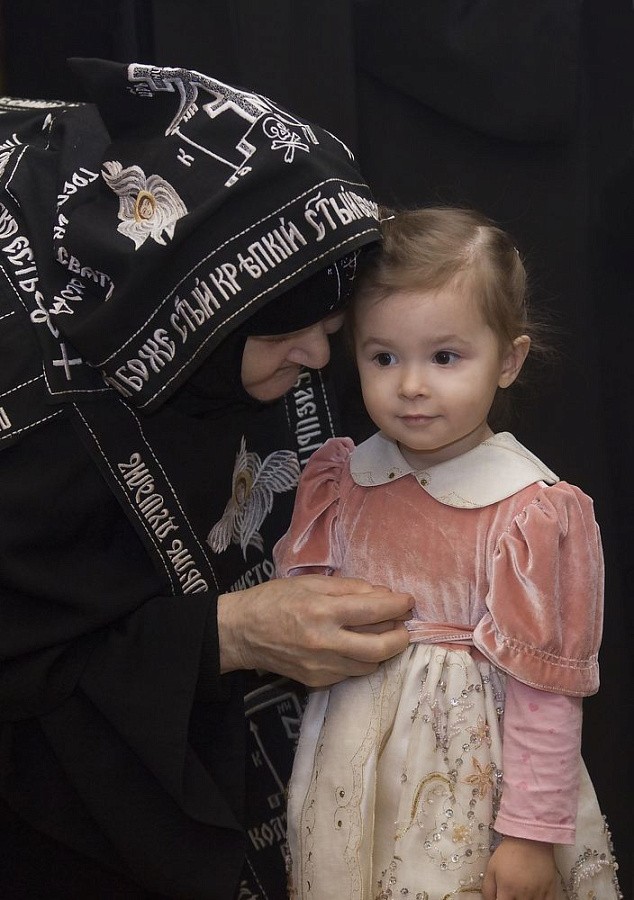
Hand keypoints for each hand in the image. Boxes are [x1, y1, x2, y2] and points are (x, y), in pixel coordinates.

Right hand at [217, 575, 412, 685]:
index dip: (397, 606)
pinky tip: (356, 647)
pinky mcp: (317, 682)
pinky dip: (361, 660)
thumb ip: (348, 588)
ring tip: (382, 634)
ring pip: (370, 665)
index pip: (373, 610)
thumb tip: (382, 595)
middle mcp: (325, 642)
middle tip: (404, 625)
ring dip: (383, 650)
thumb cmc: (274, 600)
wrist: (242, 633)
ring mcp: (321, 667)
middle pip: (380, 647)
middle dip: (401, 637)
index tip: (408, 601)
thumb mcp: (310, 582)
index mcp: (322, 611)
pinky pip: (351, 673)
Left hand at [482, 837, 557, 899]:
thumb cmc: (510, 851)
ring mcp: (538, 894)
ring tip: (521, 895)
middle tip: (510, 896)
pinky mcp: (550, 890)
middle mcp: (523, 894)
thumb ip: (488, 889)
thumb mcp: (491, 867)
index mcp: (507, 889)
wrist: (529, 838)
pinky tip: (534, 898)